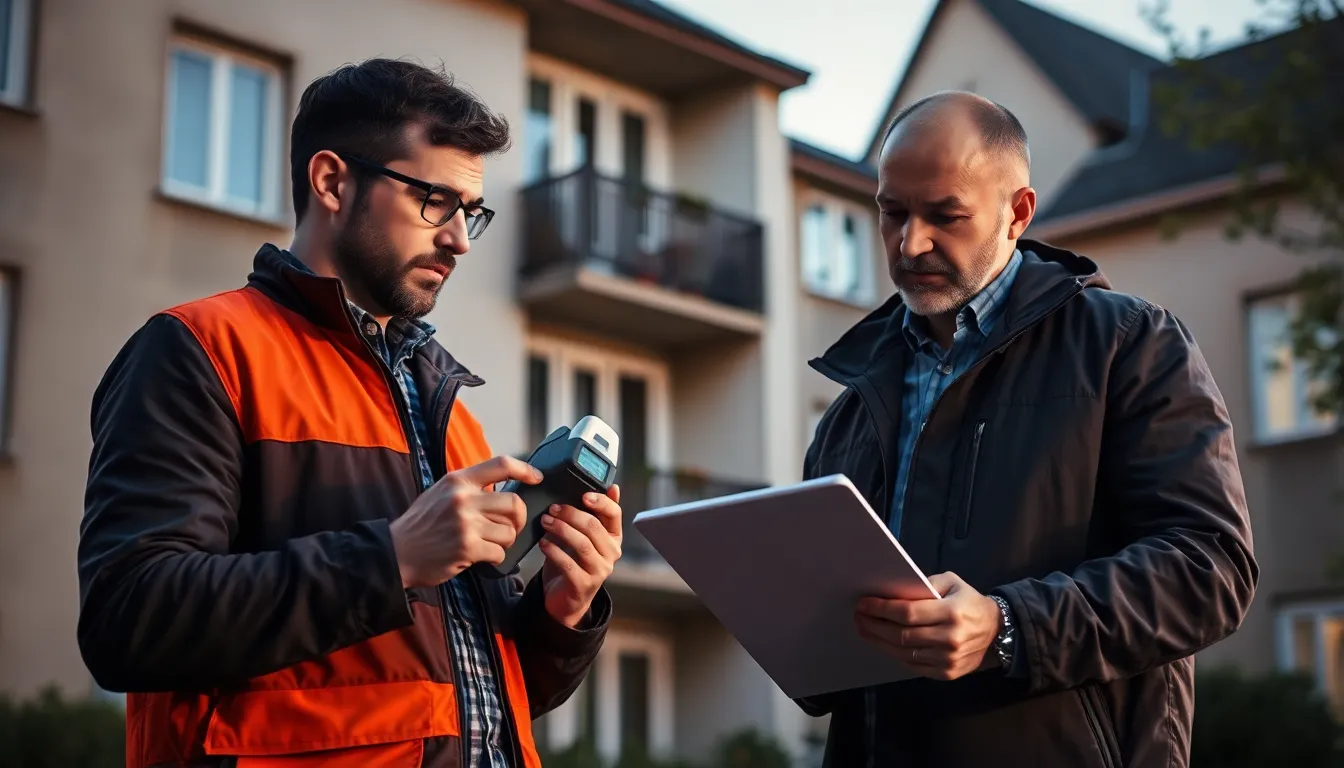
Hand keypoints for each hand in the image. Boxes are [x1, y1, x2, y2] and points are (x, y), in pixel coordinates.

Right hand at [390, 455, 542, 587]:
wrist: (396, 552)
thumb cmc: (421, 525)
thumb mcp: (440, 493)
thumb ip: (469, 489)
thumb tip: (500, 489)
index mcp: (458, 480)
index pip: (501, 465)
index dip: (525, 469)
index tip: (537, 478)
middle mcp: (463, 498)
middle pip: (515, 504)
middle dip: (518, 519)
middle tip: (510, 527)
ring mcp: (466, 523)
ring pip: (509, 531)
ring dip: (504, 541)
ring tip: (488, 543)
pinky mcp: (468, 547)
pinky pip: (499, 552)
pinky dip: (495, 557)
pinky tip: (480, 556)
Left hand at [539, 485, 622, 627]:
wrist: (565, 597)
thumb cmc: (573, 560)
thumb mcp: (583, 535)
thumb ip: (592, 513)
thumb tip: (611, 487)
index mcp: (614, 537)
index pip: (615, 514)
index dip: (601, 502)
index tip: (583, 494)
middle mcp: (612, 553)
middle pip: (594, 527)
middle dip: (571, 514)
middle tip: (552, 508)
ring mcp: (600, 570)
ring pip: (582, 544)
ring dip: (561, 530)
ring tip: (545, 522)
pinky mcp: (584, 584)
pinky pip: (568, 564)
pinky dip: (553, 551)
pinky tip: (542, 543)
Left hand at [854, 572, 1002, 680]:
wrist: (998, 632)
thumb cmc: (970, 603)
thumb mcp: (952, 583)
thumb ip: (925, 585)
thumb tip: (894, 592)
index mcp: (952, 612)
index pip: (908, 612)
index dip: (882, 609)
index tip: (864, 604)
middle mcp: (950, 638)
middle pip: (902, 634)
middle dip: (875, 625)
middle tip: (859, 617)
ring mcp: (948, 659)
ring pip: (904, 653)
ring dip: (880, 641)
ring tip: (865, 630)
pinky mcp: (946, 673)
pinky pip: (913, 665)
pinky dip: (895, 654)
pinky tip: (884, 643)